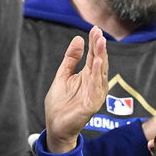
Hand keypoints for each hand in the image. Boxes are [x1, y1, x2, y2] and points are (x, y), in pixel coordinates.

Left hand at [44, 27, 108, 153]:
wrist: (55, 126)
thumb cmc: (60, 104)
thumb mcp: (63, 75)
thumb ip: (71, 58)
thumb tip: (78, 39)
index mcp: (88, 76)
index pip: (93, 56)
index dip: (94, 43)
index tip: (94, 29)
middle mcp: (94, 84)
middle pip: (99, 62)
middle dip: (99, 47)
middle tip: (99, 33)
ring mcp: (95, 94)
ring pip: (100, 73)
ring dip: (101, 57)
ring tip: (100, 43)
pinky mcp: (92, 104)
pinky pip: (96, 87)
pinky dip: (97, 74)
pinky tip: (96, 63)